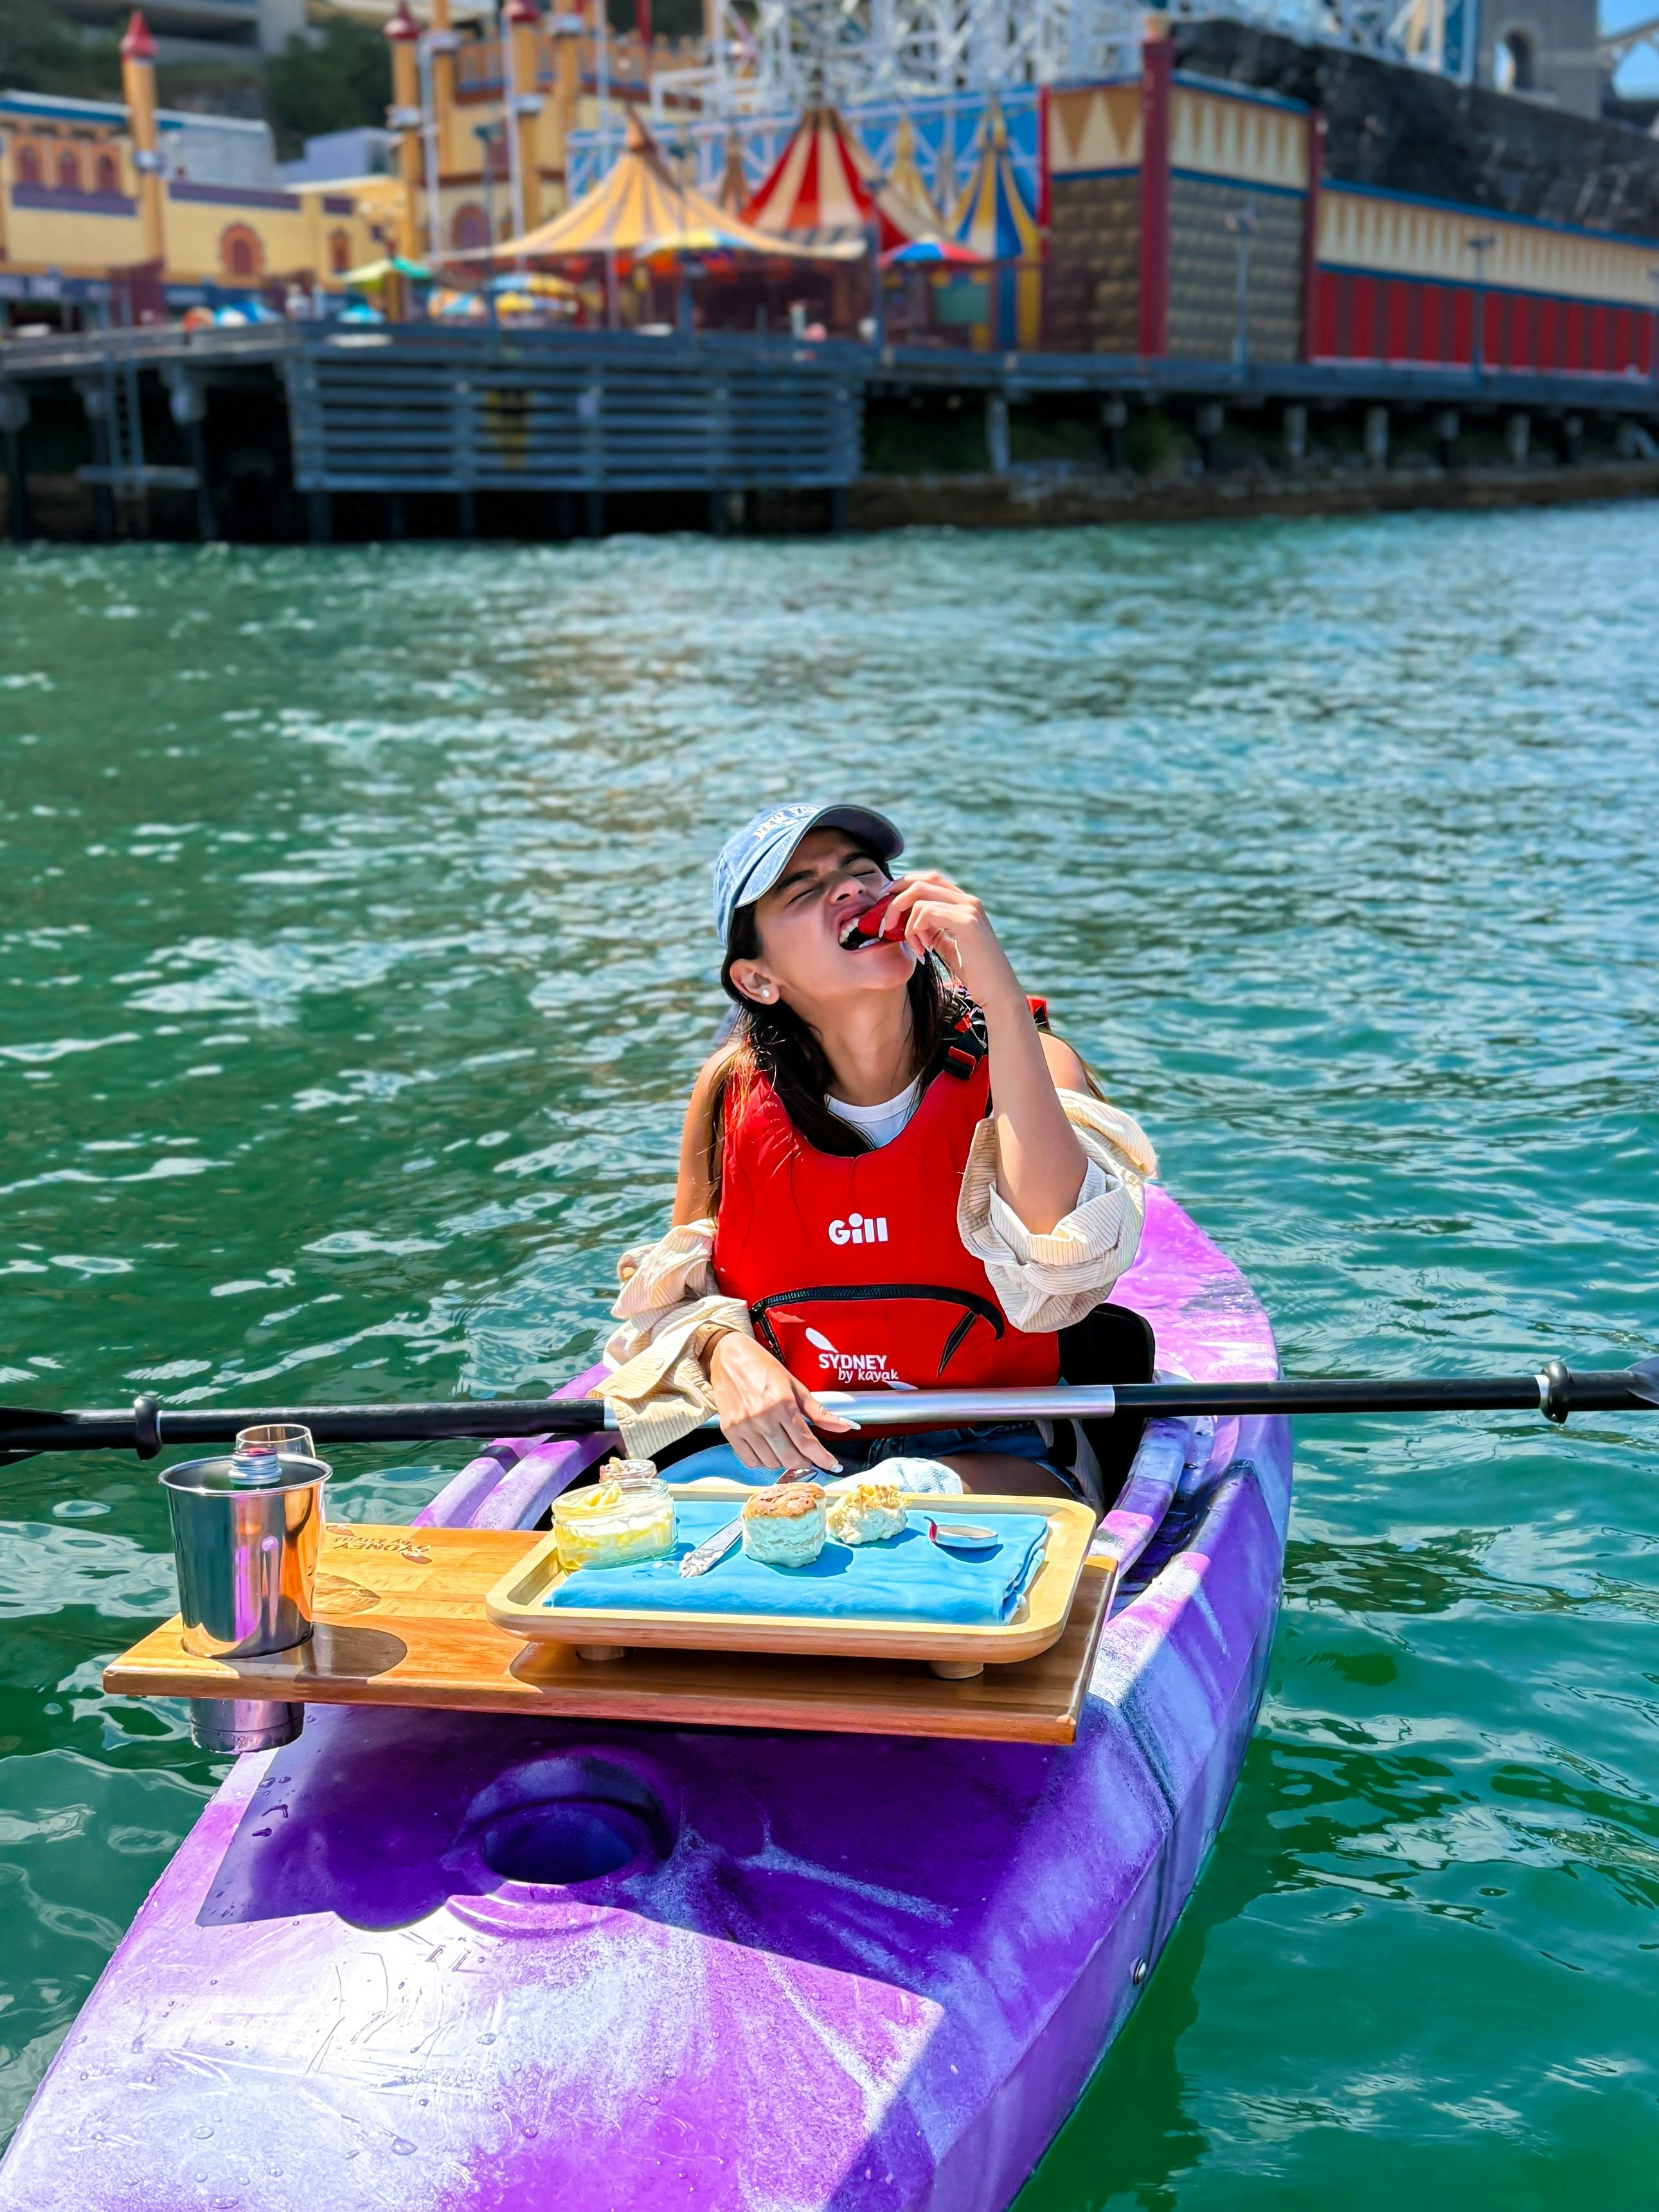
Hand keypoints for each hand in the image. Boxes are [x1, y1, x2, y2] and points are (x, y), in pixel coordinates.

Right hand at [708, 1334, 853, 1476]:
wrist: (729, 1357)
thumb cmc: (764, 1367)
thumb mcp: (795, 1386)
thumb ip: (819, 1411)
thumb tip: (845, 1426)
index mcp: (783, 1403)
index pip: (807, 1442)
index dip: (823, 1459)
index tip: (833, 1465)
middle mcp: (763, 1417)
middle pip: (790, 1457)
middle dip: (805, 1462)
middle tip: (809, 1457)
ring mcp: (744, 1426)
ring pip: (771, 1462)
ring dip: (784, 1462)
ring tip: (788, 1450)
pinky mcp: (729, 1431)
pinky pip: (749, 1460)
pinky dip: (763, 1462)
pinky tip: (769, 1451)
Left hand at [880, 871, 1021, 1012]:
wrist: (996, 991)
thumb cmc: (973, 972)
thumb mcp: (947, 946)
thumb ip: (933, 929)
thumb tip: (911, 920)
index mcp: (965, 904)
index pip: (930, 879)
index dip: (904, 886)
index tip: (886, 903)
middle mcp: (968, 901)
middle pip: (921, 881)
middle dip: (896, 899)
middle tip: (887, 923)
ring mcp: (969, 909)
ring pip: (919, 897)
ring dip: (907, 924)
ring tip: (916, 947)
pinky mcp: (966, 922)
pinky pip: (926, 912)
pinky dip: (916, 930)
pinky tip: (924, 949)